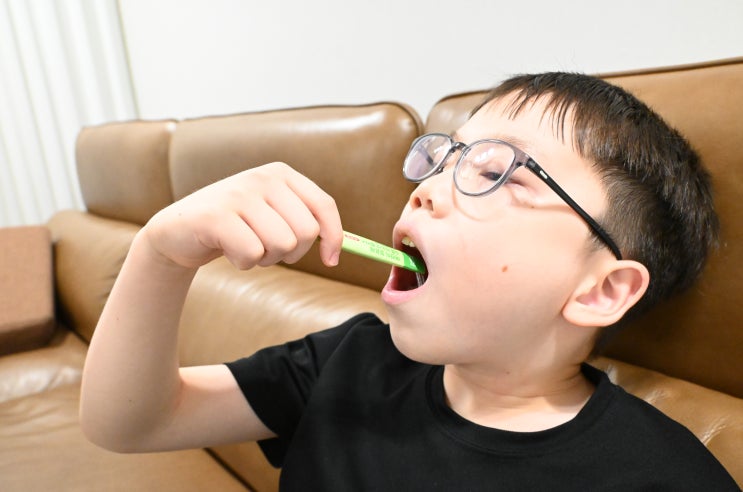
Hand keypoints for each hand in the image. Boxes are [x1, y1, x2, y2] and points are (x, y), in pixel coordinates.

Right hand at [143, 162, 342, 269]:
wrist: (178, 230)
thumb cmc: (234, 227)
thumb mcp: (272, 216)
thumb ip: (304, 223)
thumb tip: (339, 250)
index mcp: (281, 174)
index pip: (324, 206)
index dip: (334, 237)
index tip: (331, 260)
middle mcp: (262, 178)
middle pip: (307, 232)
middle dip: (291, 252)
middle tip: (267, 248)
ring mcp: (238, 194)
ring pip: (282, 245)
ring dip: (265, 259)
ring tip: (245, 246)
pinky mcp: (216, 216)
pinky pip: (253, 254)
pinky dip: (243, 263)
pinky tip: (228, 250)